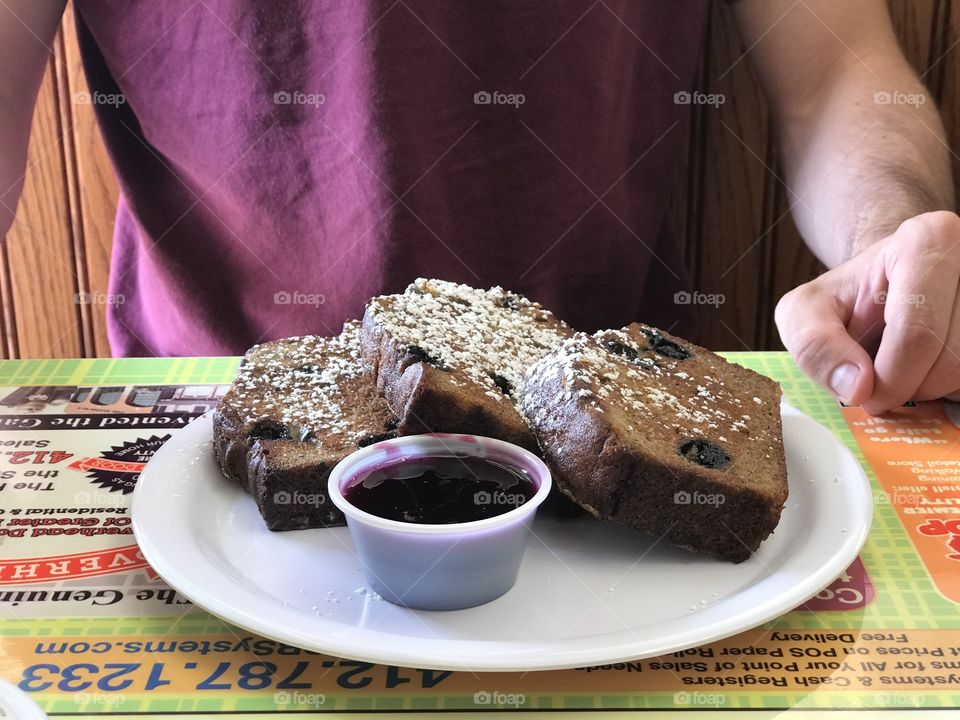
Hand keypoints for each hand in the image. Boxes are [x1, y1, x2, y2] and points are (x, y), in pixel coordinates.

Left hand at [775, 210, 959, 414]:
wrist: (888, 282)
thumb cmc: (849, 296)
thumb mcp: (805, 312)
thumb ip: (814, 346)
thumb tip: (856, 387)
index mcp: (928, 240)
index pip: (919, 334)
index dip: (891, 379)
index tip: (868, 394)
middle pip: (955, 359)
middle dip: (914, 386)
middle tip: (886, 383)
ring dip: (937, 388)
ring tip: (908, 369)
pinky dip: (953, 385)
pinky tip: (930, 368)